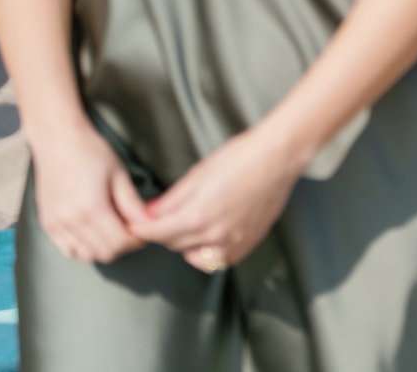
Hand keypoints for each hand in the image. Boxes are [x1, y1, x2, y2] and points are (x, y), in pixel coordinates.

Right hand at [30, 121, 146, 264]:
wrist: (57, 140)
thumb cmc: (90, 152)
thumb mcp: (118, 174)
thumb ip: (131, 203)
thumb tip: (147, 222)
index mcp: (90, 208)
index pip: (118, 243)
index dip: (136, 240)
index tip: (144, 229)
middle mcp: (69, 221)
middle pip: (103, 253)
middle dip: (122, 246)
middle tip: (131, 229)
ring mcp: (55, 224)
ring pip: (84, 255)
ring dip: (102, 248)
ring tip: (113, 229)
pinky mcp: (46, 224)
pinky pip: (66, 250)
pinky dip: (83, 247)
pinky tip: (93, 231)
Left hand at [131, 126, 304, 270]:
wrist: (279, 157)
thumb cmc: (241, 158)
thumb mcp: (198, 173)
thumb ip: (172, 199)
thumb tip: (149, 214)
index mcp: (198, 216)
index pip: (156, 233)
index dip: (142, 228)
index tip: (137, 224)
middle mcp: (215, 235)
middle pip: (173, 245)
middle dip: (165, 232)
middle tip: (165, 217)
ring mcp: (235, 242)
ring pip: (196, 257)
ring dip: (187, 246)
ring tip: (191, 225)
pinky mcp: (249, 243)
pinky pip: (219, 259)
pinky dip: (210, 251)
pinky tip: (213, 233)